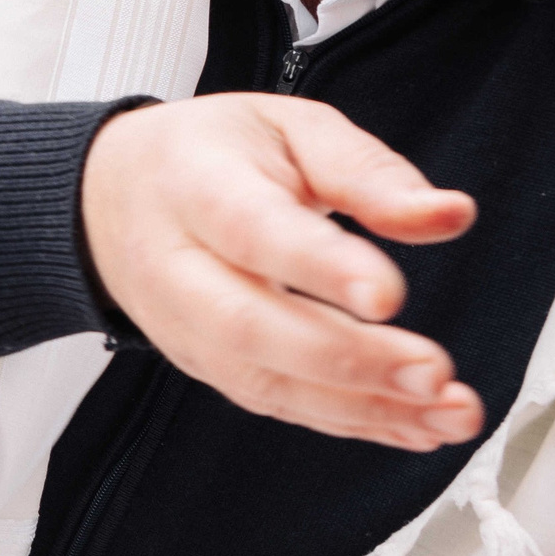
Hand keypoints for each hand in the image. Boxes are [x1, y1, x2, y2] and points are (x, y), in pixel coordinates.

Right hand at [82, 94, 480, 450]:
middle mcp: (177, 267)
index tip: (388, 294)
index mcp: (196, 187)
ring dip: (360, 406)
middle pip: (248, 326)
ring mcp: (182, 327)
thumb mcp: (287, 129)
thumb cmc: (205, 157)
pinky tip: (411, 426)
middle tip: (432, 371)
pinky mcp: (201, 365)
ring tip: (444, 412)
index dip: (318, 267)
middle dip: (347, 358)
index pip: (251, 231)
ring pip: (262, 381)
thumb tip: (446, 215)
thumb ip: (366, 171)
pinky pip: (271, 404)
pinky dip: (346, 422)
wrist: (108, 197)